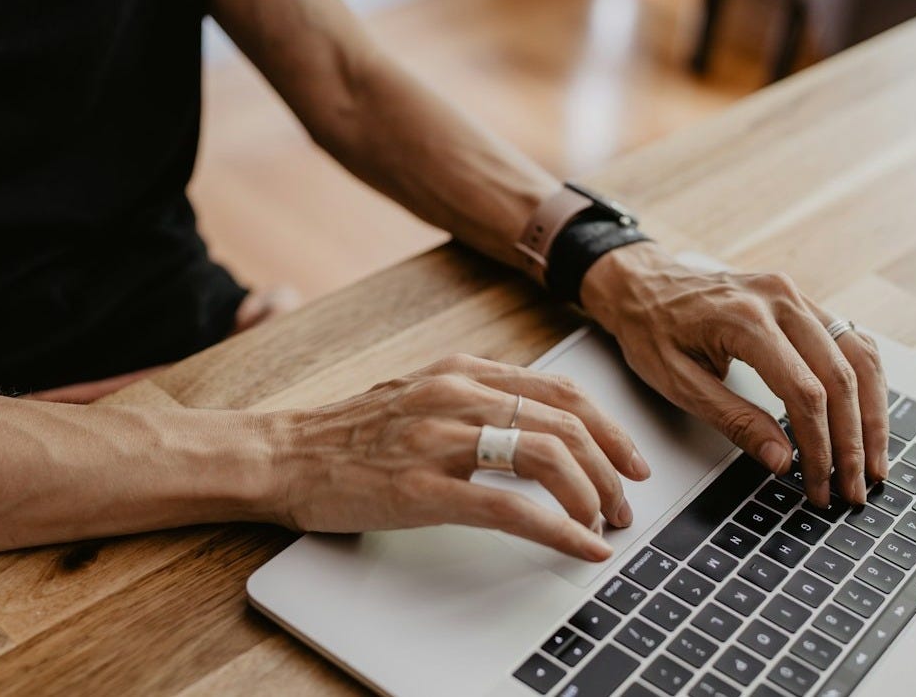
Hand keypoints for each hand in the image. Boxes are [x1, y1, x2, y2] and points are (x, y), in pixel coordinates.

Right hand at [265, 354, 650, 559]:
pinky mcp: (423, 487)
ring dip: (591, 495)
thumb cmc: (351, 432)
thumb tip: (536, 427)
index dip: (606, 425)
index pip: (558, 388)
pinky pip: (511, 507)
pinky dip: (558, 529)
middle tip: (626, 500)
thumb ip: (475, 400)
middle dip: (610, 465)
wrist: (286, 454)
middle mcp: (456, 393)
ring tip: (605, 524)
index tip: (629, 456)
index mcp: (460, 370)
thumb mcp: (421, 395)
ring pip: (545, 456)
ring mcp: (439, 439)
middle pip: (564, 421)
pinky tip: (581, 545)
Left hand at [580, 242, 888, 506]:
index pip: (804, 391)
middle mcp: (778, 299)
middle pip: (841, 376)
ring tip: (871, 461)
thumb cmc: (650, 329)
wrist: (641, 285)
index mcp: (743, 319)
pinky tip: (866, 414)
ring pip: (857, 355)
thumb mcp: (677, 382)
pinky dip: (863, 381)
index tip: (818, 482)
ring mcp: (793, 295)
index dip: (818, 445)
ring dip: (871, 412)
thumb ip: (732, 420)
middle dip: (851, 439)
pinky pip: (848, 339)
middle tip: (852, 486)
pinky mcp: (799, 299)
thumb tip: (780, 459)